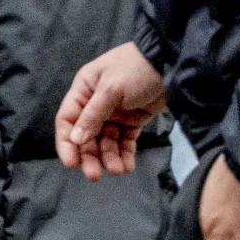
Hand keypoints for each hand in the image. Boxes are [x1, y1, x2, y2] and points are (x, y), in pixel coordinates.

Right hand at [56, 41, 166, 178]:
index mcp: (84, 90)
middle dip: (90, 156)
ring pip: (106, 141)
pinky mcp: (133, 120)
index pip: (67, 120)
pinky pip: (124, 141)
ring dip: (109, 157)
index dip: (67, 143)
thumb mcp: (111, 89)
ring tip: (118, 170)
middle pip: (86, 136)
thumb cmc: (136, 69)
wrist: (172, 63)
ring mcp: (115, 113)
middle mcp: (96, 103)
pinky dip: (125, 154)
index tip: (72, 164)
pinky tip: (128, 166)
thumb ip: (93, 115)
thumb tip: (75, 139)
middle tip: (95, 175)